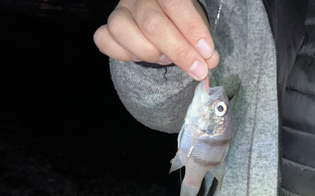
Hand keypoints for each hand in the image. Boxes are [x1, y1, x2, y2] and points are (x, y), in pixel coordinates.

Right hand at [93, 0, 218, 80]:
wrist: (162, 22)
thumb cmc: (180, 24)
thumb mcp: (196, 29)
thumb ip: (203, 44)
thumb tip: (209, 61)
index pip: (175, 3)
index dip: (192, 29)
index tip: (207, 53)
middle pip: (152, 23)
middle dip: (179, 51)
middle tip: (198, 69)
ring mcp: (120, 11)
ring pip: (123, 30)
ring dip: (150, 52)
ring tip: (166, 59)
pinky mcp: (107, 29)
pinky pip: (105, 40)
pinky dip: (123, 55)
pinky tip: (139, 58)